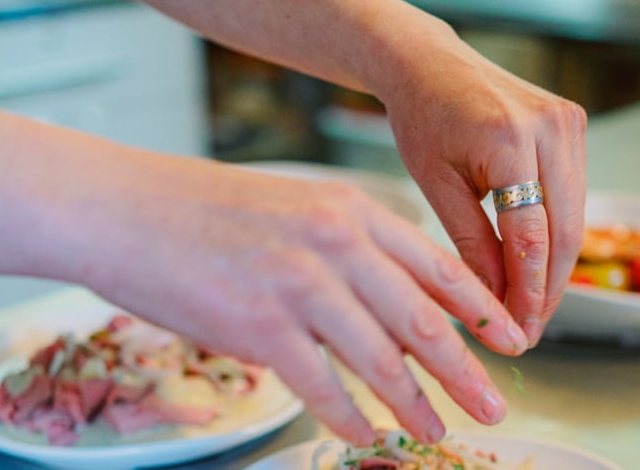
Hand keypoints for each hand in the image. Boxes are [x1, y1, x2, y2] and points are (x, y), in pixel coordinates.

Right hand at [15, 132, 527, 445]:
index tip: (510, 339)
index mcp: (352, 210)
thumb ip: (352, 246)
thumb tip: (396, 299)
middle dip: (465, 369)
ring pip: (380, 359)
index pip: (437, 265)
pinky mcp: (260, 326)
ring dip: (414, 403)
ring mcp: (300, 284)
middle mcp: (336, 244)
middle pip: (422, 320)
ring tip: (436, 429)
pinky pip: (322, 385)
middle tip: (494, 403)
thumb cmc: (210, 209)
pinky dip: (349, 416)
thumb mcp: (299, 206)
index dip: (480, 309)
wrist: (129, 208)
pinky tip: (364, 434)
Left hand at [379, 30, 586, 345]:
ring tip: (531, 306)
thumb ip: (470, 242)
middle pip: (565, 231)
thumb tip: (496, 300)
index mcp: (510, 138)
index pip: (531, 234)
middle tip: (529, 331)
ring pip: (576, 217)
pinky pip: (572, 194)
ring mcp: (569, 122)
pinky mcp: (573, 123)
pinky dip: (556, 233)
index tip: (520, 333)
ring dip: (556, 266)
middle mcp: (552, 126)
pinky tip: (537, 264)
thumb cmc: (421, 118)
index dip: (529, 291)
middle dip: (548, 288)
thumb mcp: (435, 184)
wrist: (429, 63)